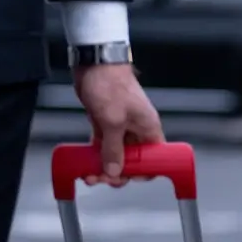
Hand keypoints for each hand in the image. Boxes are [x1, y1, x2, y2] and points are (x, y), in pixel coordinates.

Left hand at [73, 63, 164, 186]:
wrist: (94, 63)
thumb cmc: (111, 83)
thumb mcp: (113, 122)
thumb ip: (113, 149)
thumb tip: (114, 170)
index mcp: (148, 128)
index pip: (154, 158)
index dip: (143, 171)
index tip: (128, 178)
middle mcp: (137, 129)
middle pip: (132, 160)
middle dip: (117, 172)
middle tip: (104, 178)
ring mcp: (120, 126)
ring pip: (115, 154)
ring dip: (103, 167)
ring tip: (90, 175)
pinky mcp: (105, 123)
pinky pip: (103, 146)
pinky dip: (96, 156)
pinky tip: (86, 164)